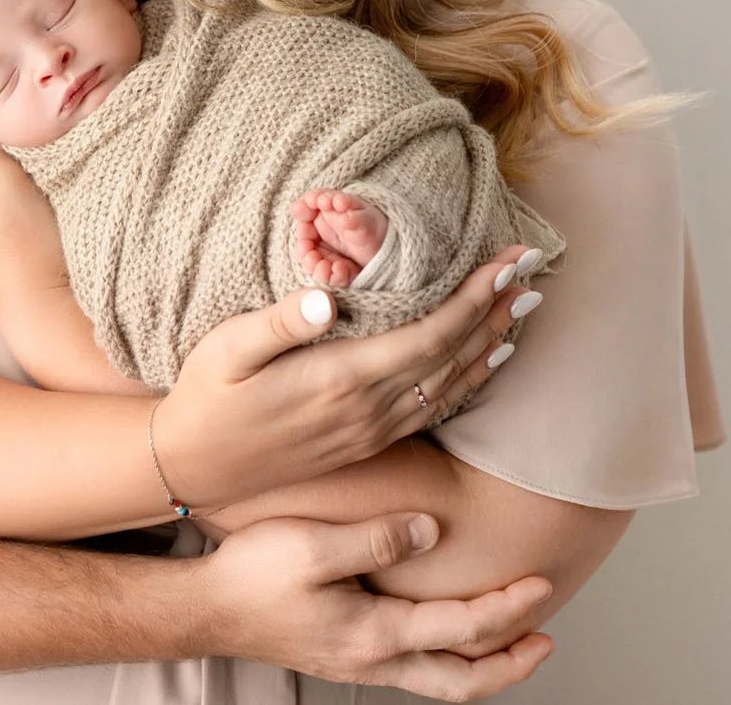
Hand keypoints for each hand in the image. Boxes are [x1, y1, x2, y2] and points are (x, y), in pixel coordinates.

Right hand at [154, 248, 542, 506]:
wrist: (196, 467)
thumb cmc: (207, 397)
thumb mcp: (228, 350)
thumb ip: (279, 323)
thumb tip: (326, 299)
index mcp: (342, 379)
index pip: (429, 333)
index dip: (475, 298)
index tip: (509, 263)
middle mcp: (368, 409)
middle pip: (453, 357)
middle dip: (497, 312)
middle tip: (534, 270)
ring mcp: (371, 430)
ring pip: (452, 385)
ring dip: (492, 345)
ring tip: (523, 309)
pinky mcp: (366, 441)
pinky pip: (434, 408)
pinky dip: (469, 381)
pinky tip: (484, 364)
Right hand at [198, 511, 553, 697]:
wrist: (206, 609)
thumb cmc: (252, 575)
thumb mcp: (312, 546)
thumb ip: (377, 538)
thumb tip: (434, 530)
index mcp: (375, 634)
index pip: (464, 629)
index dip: (510, 608)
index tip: (542, 583)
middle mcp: (374, 660)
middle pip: (462, 681)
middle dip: (510, 663)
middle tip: (544, 639)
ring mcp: (359, 663)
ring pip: (440, 681)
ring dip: (483, 665)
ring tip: (511, 640)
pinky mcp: (345, 656)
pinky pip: (415, 668)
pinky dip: (447, 657)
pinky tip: (445, 631)